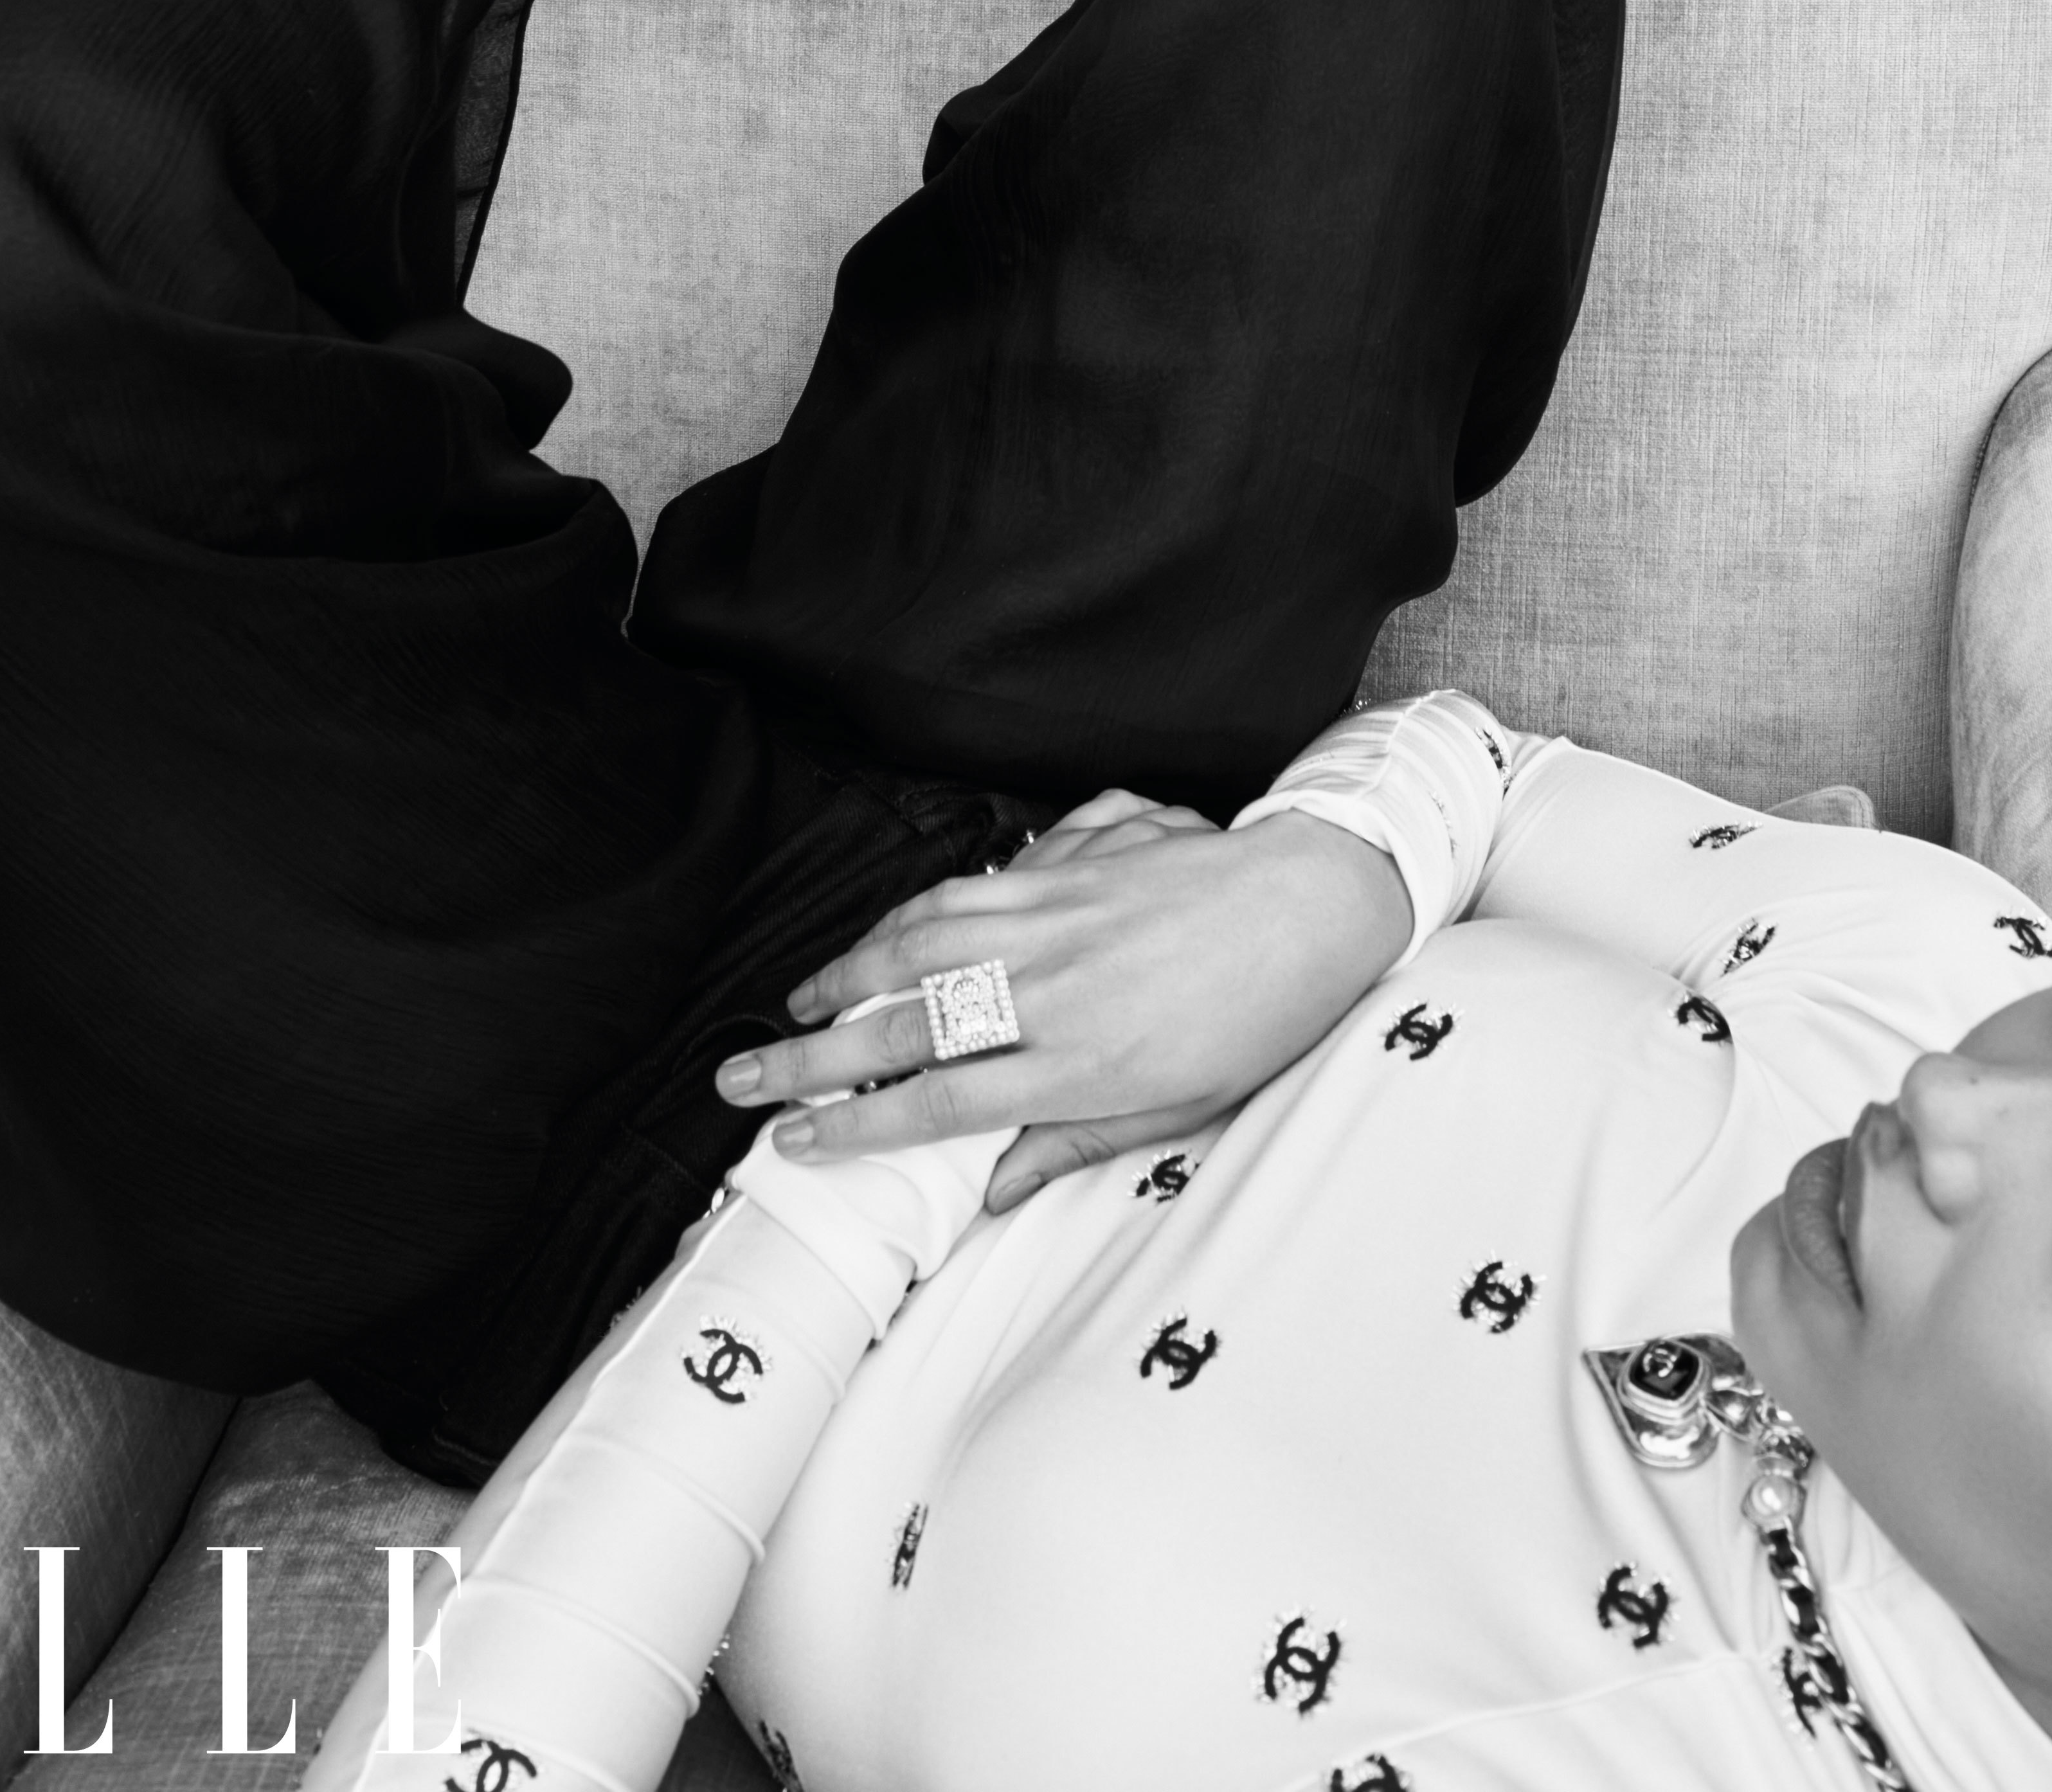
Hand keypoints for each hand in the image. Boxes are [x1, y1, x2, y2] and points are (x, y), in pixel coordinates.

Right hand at [713, 789, 1413, 1213]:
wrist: (1313, 904)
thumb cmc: (1255, 1018)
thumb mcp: (1176, 1110)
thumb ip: (1072, 1143)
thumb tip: (990, 1186)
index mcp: (1078, 1062)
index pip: (939, 1101)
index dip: (857, 1123)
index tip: (795, 1141)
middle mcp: (1051, 989)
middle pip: (905, 1023)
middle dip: (809, 1055)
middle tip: (738, 1077)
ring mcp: (1053, 919)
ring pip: (921, 945)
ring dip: (844, 975)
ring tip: (791, 1006)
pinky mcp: (1068, 864)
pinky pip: (969, 887)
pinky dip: (909, 911)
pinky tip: (878, 932)